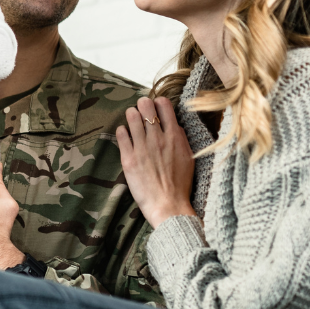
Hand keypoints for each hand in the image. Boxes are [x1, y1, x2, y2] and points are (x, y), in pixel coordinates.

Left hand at [116, 97, 195, 227]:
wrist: (169, 206)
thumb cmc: (180, 184)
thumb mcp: (188, 157)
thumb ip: (180, 138)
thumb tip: (173, 125)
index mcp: (174, 137)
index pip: (164, 105)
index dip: (158, 103)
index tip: (156, 108)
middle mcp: (158, 138)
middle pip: (146, 106)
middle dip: (143, 105)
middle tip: (142, 111)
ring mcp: (142, 147)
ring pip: (132, 116)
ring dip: (131, 115)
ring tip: (132, 121)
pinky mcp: (128, 158)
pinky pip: (121, 133)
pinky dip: (122, 131)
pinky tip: (126, 135)